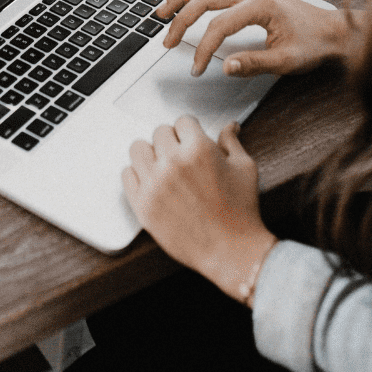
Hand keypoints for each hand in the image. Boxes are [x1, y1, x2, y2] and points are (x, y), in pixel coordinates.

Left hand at [122, 116, 275, 301]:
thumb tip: (230, 126)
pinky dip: (138, 175)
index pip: (182, 121)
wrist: (231, 251)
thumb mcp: (244, 169)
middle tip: (181, 156)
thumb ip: (231, 142)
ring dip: (151, 154)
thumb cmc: (241, 212)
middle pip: (159, 132)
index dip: (190, 130)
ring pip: (138, 148)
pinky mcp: (142, 204)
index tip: (192, 139)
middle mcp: (173, 162)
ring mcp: (154, 184)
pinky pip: (127, 175)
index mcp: (198, 149)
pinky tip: (152, 182)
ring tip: (163, 166)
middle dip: (172, 141)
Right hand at [156, 0, 350, 77]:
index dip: (203, 48)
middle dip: (181, 20)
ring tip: (162, 14)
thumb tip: (225, 66)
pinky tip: (185, 3)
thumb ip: (254, 63)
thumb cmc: (314, 44)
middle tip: (168, 41)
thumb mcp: (286, 61)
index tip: (197, 68)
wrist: (333, 30)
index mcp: (262, 4)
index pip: (219, 25)